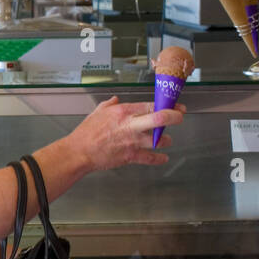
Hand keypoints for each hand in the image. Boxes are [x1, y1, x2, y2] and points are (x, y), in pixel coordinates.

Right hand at [66, 96, 184, 171]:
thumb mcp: (98, 112)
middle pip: (160, 118)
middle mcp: (131, 125)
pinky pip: (151, 158)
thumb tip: (116, 100)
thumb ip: (110, 104)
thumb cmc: (86, 132)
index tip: (174, 106)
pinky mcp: (131, 156)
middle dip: (174, 117)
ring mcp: (132, 142)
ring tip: (165, 139)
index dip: (167, 105)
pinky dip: (160, 158)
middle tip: (179, 116)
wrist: (80, 151)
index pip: (151, 105)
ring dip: (166, 140)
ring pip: (159, 140)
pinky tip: (163, 157)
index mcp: (123, 112)